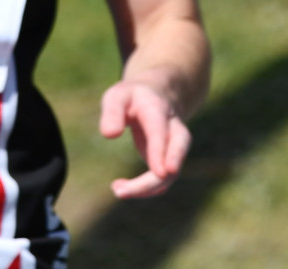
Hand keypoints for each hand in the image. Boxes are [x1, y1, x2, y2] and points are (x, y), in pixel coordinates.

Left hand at [98, 77, 191, 197]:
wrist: (154, 97)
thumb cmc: (131, 97)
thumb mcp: (117, 97)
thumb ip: (112, 112)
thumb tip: (110, 135)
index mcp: (157, 110)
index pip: (161, 131)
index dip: (161, 151)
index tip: (160, 172)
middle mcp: (172, 129)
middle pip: (176, 153)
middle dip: (162, 175)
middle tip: (129, 190)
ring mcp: (174, 146)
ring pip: (171, 172)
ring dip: (147, 187)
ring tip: (117, 189)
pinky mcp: (168, 160)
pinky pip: (163, 179)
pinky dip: (146, 188)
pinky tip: (122, 187)